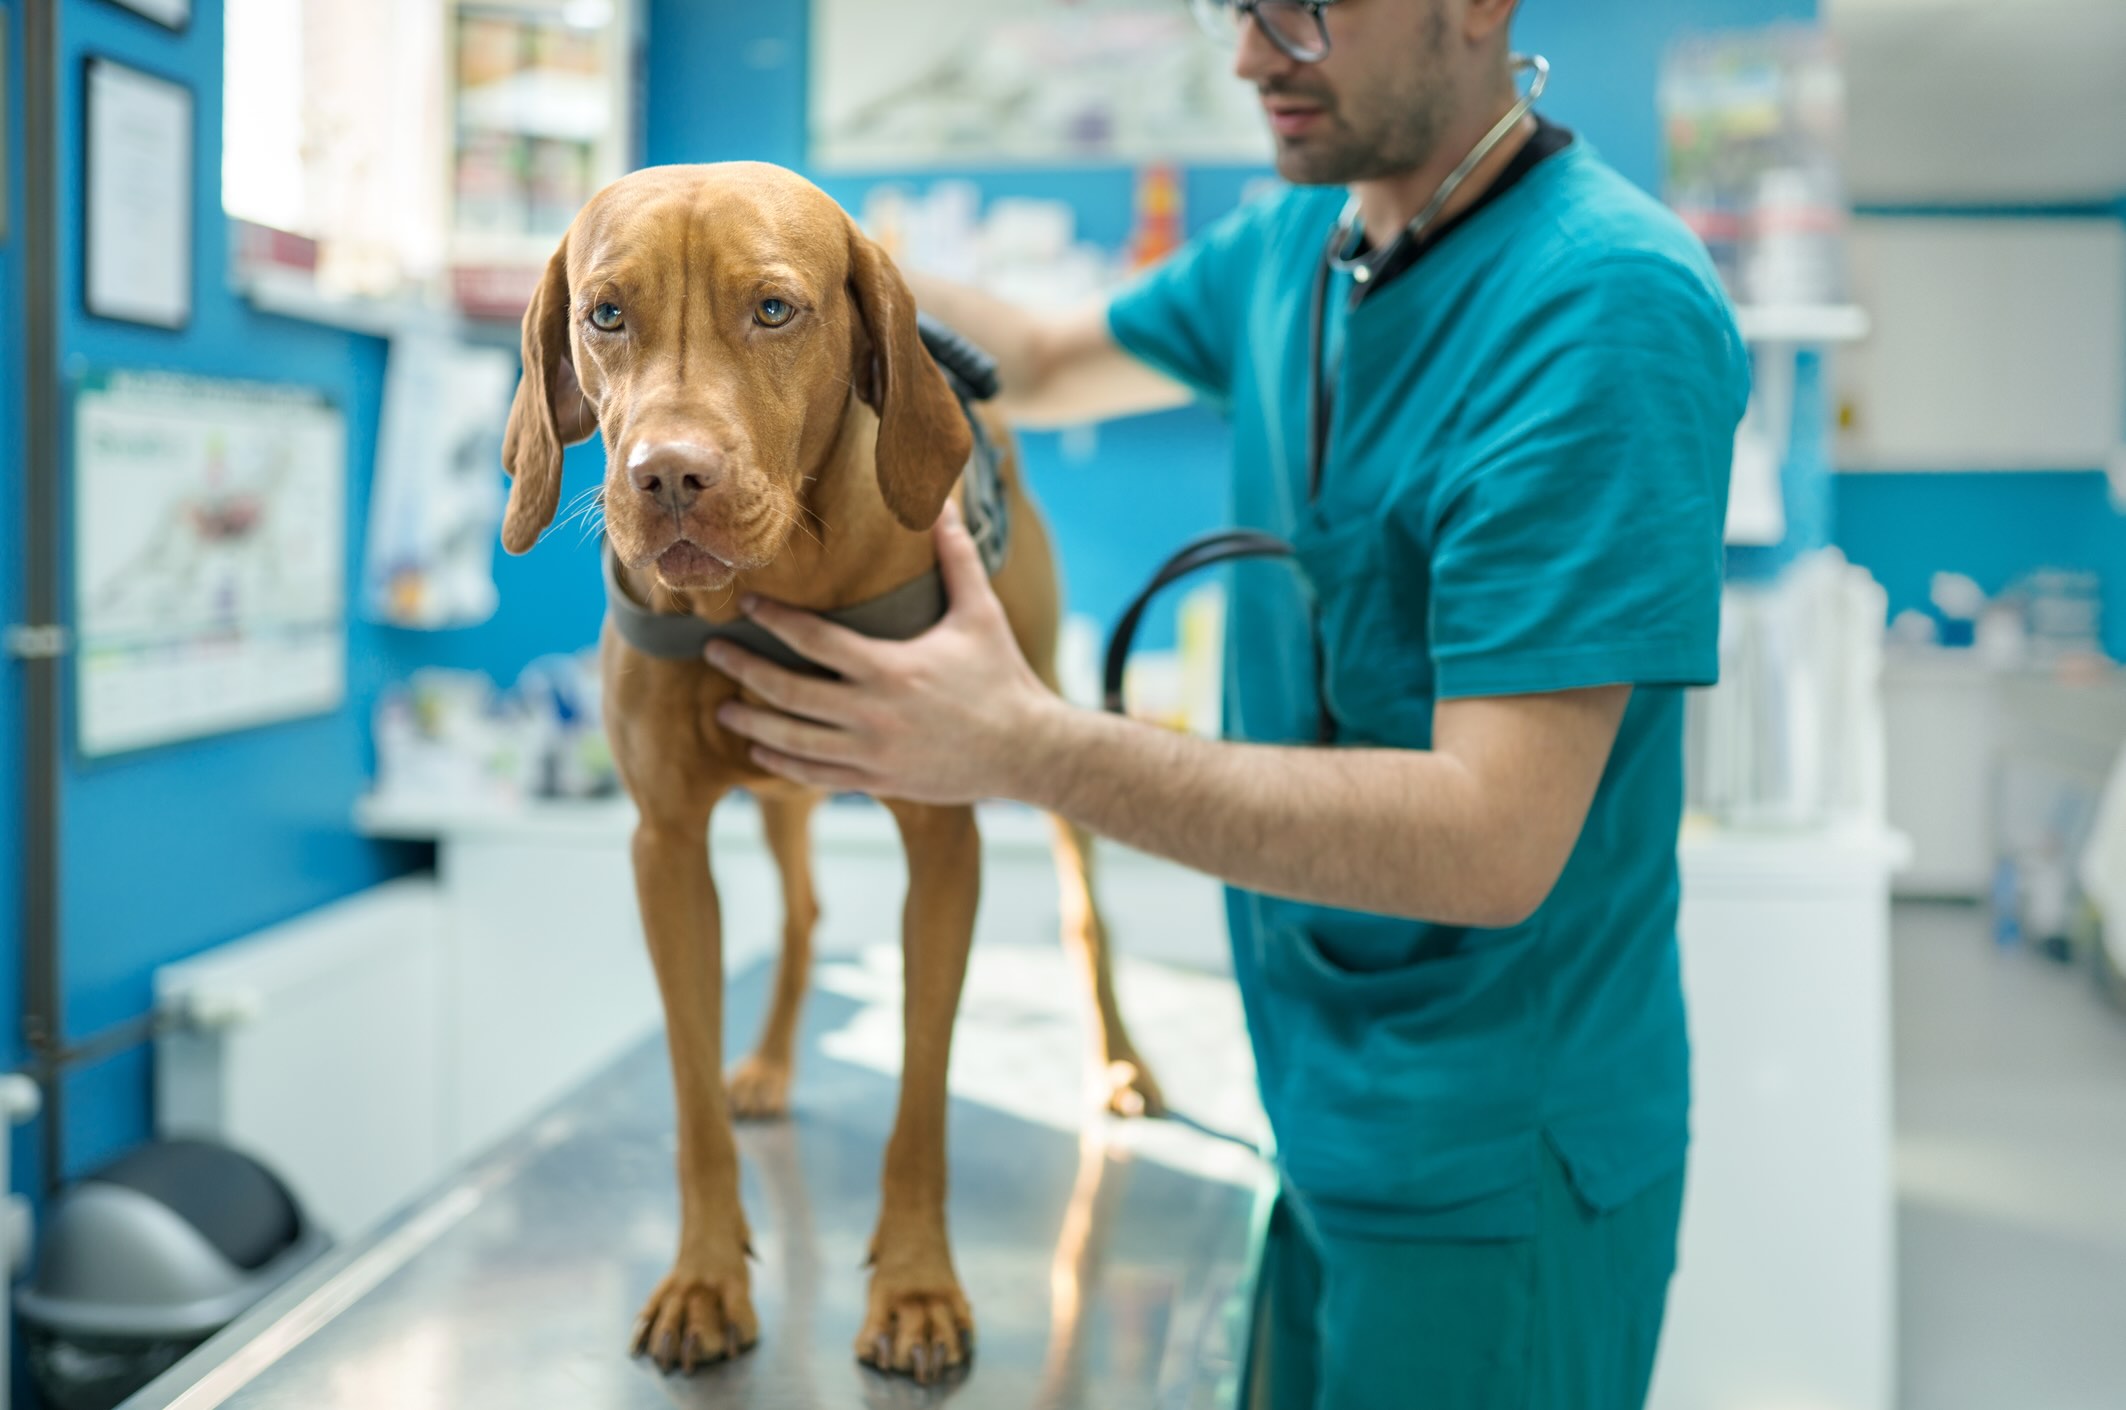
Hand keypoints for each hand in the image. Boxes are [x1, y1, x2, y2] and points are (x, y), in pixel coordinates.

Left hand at [707, 500, 1063, 804]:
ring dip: (752, 723)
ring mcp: (872, 753)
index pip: (814, 640)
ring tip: (722, 708)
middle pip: (788, 692)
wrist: (1028, 750)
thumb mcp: (980, 613)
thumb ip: (956, 558)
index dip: (774, 620)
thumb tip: (942, 503)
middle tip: (713, 652)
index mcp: (891, 668)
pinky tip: (760, 751)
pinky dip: (783, 764)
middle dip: (744, 670)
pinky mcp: (878, 781)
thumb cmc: (1002, 676)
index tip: (746, 606)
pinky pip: (817, 776)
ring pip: (794, 740)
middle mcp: (873, 713)